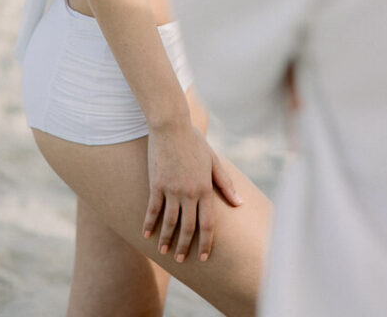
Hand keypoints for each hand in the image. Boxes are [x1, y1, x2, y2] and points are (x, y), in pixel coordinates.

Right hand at [142, 123, 242, 262]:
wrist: (171, 126)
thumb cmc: (194, 142)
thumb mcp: (213, 161)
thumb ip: (225, 183)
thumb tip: (239, 203)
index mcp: (205, 188)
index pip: (208, 223)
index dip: (206, 242)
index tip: (204, 257)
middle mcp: (189, 192)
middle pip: (188, 227)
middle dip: (185, 246)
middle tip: (181, 259)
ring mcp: (171, 189)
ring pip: (170, 222)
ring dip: (167, 239)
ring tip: (164, 252)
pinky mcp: (156, 184)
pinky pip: (153, 209)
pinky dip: (149, 224)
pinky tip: (146, 235)